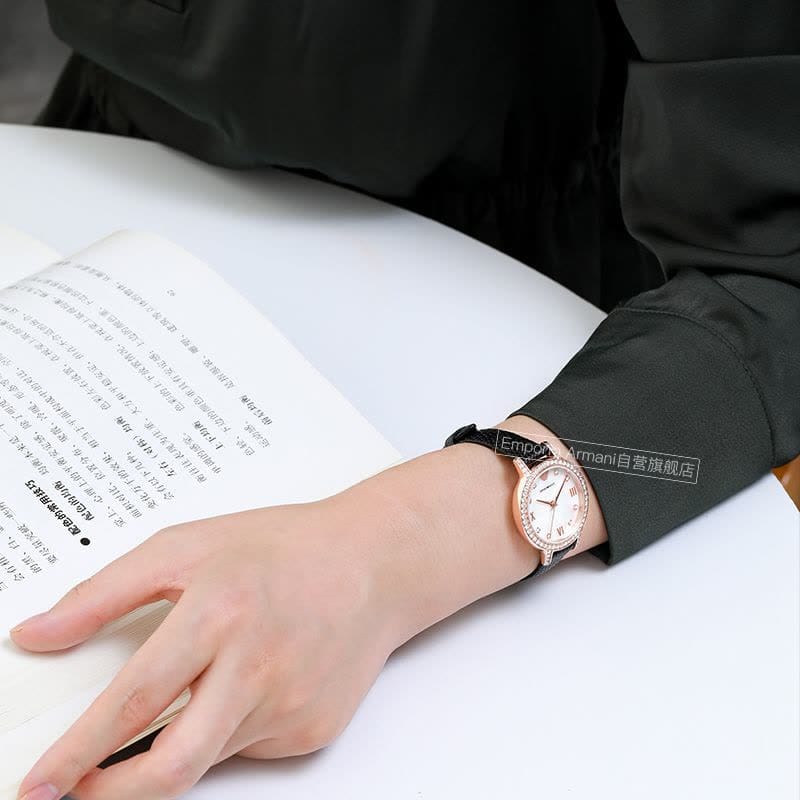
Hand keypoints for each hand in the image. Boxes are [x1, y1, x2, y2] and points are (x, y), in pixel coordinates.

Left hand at [10, 495, 408, 799]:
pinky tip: (248, 683)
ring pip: (208, 757)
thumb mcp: (186, 546)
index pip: (133, 701)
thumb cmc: (282, 549)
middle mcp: (258, 667)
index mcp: (220, 613)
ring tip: (191, 694)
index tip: (38, 783)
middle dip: (112, 796)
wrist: (372, 563)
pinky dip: (227, 729)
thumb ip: (104, 592)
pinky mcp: (312, 729)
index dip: (76, 752)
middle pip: (171, 766)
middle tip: (77, 793)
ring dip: (175, 745)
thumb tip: (37, 634)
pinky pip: (249, 748)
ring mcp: (291, 705)